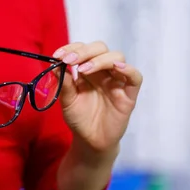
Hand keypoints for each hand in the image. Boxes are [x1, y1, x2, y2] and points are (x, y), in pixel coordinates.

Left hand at [54, 41, 142, 155]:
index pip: (83, 49)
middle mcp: (103, 72)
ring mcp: (117, 81)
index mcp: (87, 70)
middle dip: (83, 51)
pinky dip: (128, 70)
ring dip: (100, 59)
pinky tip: (116, 68)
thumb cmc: (79, 118)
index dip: (71, 48)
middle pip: (100, 48)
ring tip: (84, 69)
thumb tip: (54, 65)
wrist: (90, 141)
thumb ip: (63, 83)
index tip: (57, 55)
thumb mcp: (67, 100)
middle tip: (69, 61)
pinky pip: (135, 77)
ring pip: (117, 57)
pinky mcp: (129, 95)